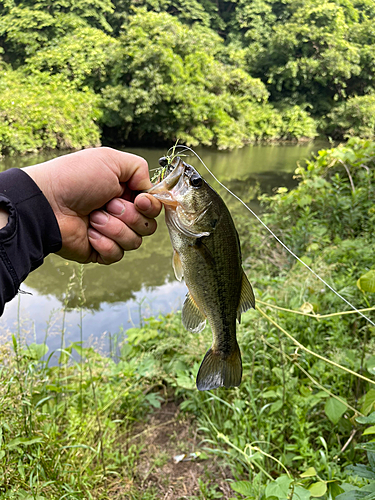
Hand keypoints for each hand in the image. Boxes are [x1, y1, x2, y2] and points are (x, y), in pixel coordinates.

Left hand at [23, 147, 161, 263]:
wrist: (47, 203)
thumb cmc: (75, 178)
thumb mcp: (111, 160)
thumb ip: (140, 169)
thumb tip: (150, 191)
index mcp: (124, 192)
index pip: (153, 207)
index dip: (151, 206)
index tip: (140, 201)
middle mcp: (120, 213)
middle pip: (148, 226)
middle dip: (129, 216)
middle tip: (107, 204)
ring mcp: (110, 233)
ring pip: (134, 242)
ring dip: (114, 228)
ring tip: (93, 217)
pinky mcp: (99, 251)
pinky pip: (117, 255)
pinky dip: (104, 243)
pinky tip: (88, 232)